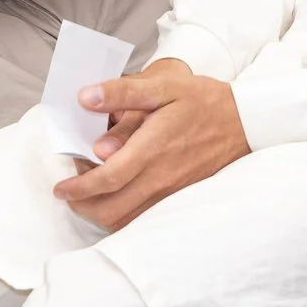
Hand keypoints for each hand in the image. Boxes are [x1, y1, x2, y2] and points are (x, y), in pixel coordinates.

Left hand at [52, 59, 249, 231]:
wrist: (244, 122)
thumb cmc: (202, 101)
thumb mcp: (163, 86)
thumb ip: (122, 93)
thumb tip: (85, 97)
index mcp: (152, 148)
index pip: (106, 178)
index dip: (78, 187)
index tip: (61, 186)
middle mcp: (161, 177)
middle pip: (111, 209)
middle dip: (83, 205)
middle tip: (70, 192)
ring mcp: (172, 192)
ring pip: (126, 220)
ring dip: (100, 213)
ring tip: (89, 195)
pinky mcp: (180, 198)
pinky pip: (144, 219)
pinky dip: (122, 216)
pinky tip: (116, 198)